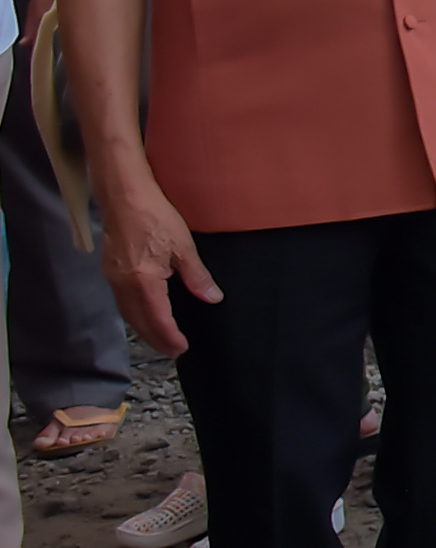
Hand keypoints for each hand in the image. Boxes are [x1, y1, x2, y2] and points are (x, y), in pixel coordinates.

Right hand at [98, 171, 218, 355]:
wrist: (123, 196)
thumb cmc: (155, 216)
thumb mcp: (183, 246)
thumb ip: (197, 276)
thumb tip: (213, 298)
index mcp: (143, 281)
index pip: (157, 319)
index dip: (169, 336)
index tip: (181, 349)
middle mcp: (124, 284)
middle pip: (138, 321)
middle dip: (155, 339)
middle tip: (172, 351)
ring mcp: (113, 278)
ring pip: (127, 313)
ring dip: (143, 328)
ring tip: (159, 338)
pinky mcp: (109, 269)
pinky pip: (121, 301)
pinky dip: (134, 313)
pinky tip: (144, 313)